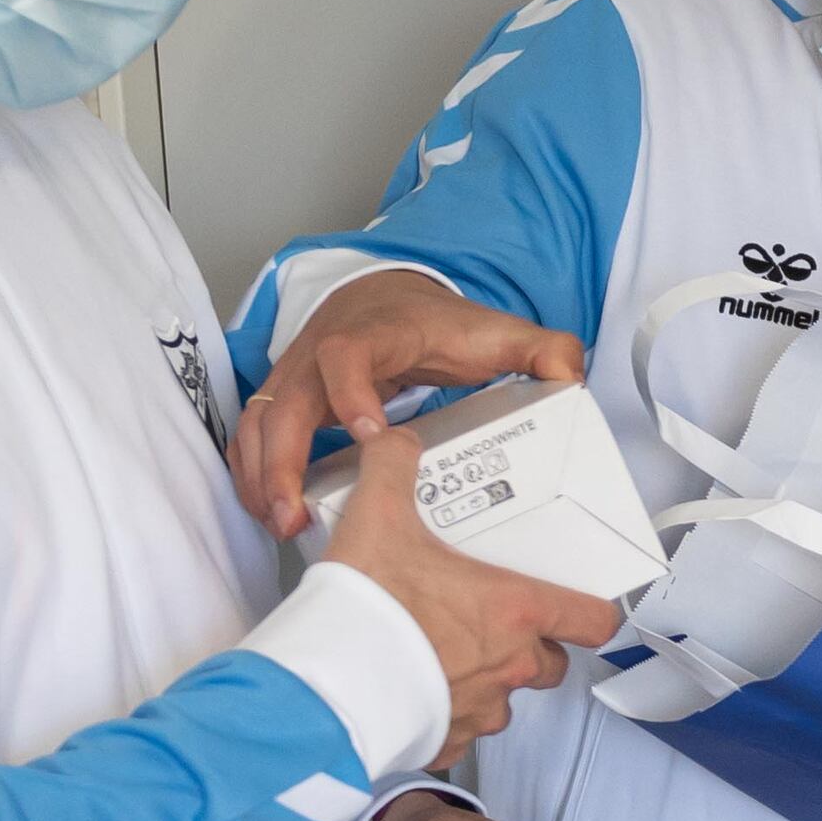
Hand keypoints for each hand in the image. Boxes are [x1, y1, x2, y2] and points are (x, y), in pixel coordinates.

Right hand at [235, 274, 583, 535]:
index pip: (348, 354)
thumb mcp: (497, 332)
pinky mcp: (283, 397)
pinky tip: (272, 513)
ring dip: (260, 474)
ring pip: (257, 420)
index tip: (371, 435)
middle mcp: (321, 352)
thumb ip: (545, 351)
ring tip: (281, 524)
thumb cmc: (439, 324)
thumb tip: (571, 379)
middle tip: (296, 514)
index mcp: (375, 334)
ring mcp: (296, 375)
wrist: (388, 296)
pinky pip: (250, 434)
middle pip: (285, 400)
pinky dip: (253, 473)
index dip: (352, 392)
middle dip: (284, 460)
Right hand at [322, 427, 623, 748]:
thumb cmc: (366, 608)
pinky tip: (414, 693)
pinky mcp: (446, 742)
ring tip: (444, 658)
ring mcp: (481, 710)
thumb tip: (394, 439)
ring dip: (487, 683)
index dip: (593, 612)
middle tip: (494, 624)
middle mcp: (510, 666)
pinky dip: (444, 717)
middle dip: (532, 648)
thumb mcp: (379, 516)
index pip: (594, 621)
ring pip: (505, 702)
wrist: (326, 682)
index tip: (580, 605)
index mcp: (515, 611)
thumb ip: (393, 467)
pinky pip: (460, 733)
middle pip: (551, 664)